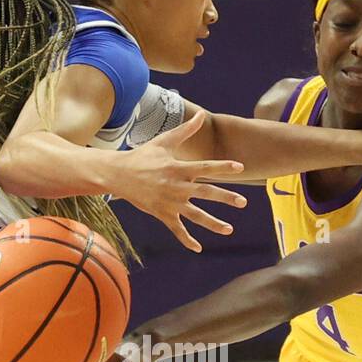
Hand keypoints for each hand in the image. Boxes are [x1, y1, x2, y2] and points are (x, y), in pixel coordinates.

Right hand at [111, 110, 244, 251]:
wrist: (118, 174)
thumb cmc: (143, 156)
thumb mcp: (164, 142)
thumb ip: (186, 130)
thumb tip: (202, 113)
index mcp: (178, 168)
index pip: (205, 167)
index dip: (222, 167)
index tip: (240, 168)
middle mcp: (176, 186)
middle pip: (205, 193)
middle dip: (225, 198)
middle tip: (243, 202)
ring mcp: (169, 202)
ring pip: (195, 215)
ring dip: (213, 223)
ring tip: (229, 230)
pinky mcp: (162, 214)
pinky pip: (177, 229)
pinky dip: (187, 240)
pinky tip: (198, 248)